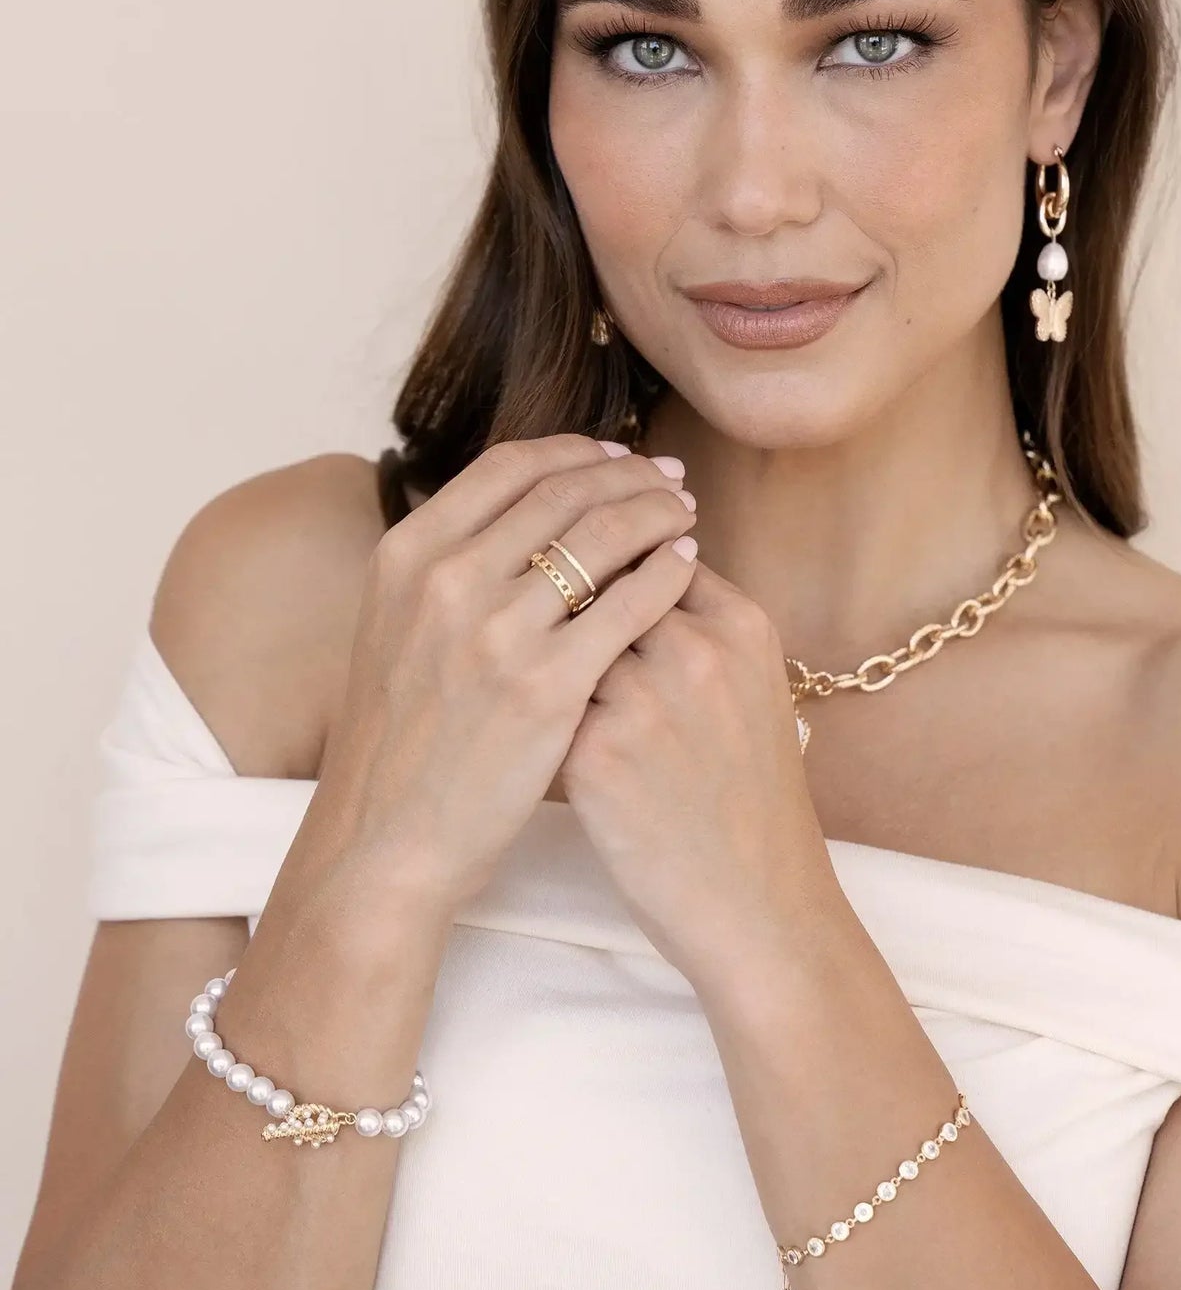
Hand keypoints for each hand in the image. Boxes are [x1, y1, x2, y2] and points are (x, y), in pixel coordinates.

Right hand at [307, 434, 698, 912]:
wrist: (385, 839)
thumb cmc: (400, 740)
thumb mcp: (395, 626)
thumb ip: (445, 564)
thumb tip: (516, 508)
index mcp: (406, 554)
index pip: (509, 465)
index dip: (575, 451)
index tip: (616, 456)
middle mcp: (447, 579)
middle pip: (564, 491)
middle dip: (630, 476)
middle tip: (670, 479)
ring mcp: (496, 632)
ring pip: (605, 534)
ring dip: (658, 513)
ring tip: (686, 514)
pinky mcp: (547, 686)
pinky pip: (631, 603)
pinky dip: (667, 573)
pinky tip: (685, 568)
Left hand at [557, 553, 845, 994]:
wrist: (759, 906)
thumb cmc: (751, 802)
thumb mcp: (755, 692)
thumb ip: (704, 627)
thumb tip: (637, 573)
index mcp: (741, 625)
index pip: (656, 553)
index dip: (619, 566)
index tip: (594, 583)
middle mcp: (696, 648)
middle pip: (603, 578)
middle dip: (575, 599)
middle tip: (553, 625)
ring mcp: (644, 698)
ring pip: (563, 635)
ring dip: (547, 651)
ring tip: (536, 678)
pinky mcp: (596, 752)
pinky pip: (541, 698)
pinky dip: (533, 709)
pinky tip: (532, 732)